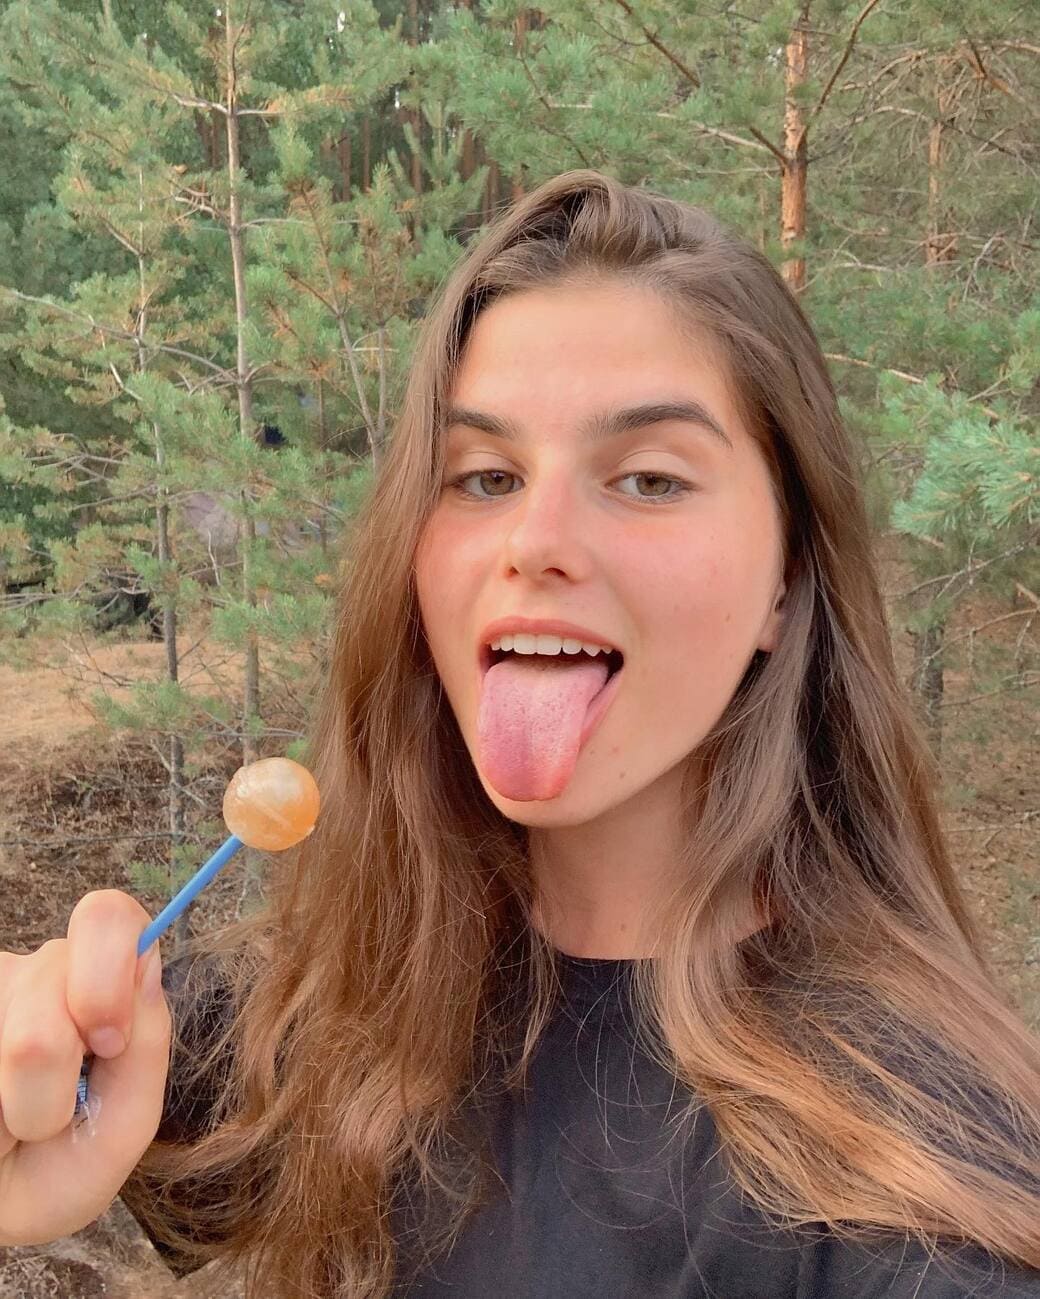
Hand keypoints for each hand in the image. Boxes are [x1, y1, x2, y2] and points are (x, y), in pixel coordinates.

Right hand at [0, 889, 171, 1244]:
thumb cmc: (64, 1169)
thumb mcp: (124, 1124)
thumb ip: (146, 1047)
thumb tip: (147, 963)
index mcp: (101, 985)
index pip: (110, 917)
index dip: (111, 968)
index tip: (109, 1043)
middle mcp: (38, 974)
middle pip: (51, 969)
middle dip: (57, 1055)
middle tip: (53, 1110)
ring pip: (14, 1024)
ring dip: (21, 1096)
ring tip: (19, 1122)